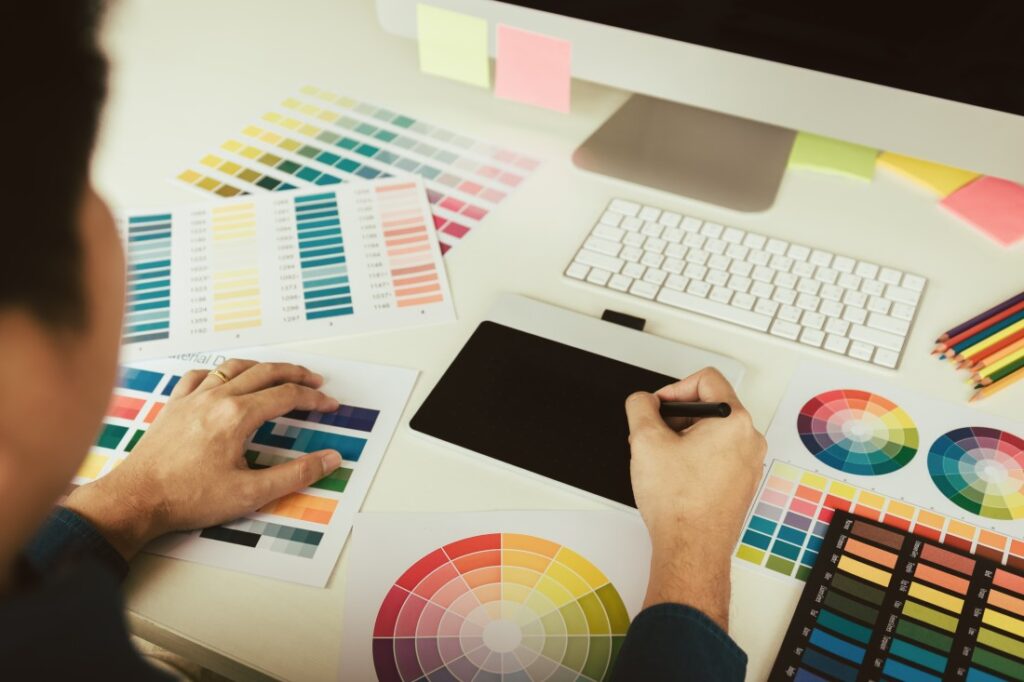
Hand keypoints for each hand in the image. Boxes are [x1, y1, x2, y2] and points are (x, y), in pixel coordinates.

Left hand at [65, 359, 342, 559]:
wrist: (137, 499)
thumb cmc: (188, 497)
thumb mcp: (251, 493)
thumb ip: (295, 474)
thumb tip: (329, 459)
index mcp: (237, 415)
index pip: (286, 395)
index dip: (313, 399)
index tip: (329, 405)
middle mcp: (216, 397)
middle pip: (265, 372)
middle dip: (296, 374)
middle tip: (315, 382)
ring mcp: (192, 398)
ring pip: (234, 366)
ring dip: (262, 367)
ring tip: (279, 374)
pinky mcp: (174, 405)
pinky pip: (200, 374)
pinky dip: (221, 371)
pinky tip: (226, 379)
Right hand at [625, 367, 765, 628]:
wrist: (691, 549)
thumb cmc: (679, 504)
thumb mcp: (645, 441)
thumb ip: (640, 407)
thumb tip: (643, 401)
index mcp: (733, 422)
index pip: (707, 380)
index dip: (674, 388)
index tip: (658, 406)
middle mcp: (749, 440)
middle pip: (711, 406)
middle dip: (677, 415)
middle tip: (656, 432)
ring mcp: (748, 464)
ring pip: (713, 432)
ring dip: (684, 436)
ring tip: (662, 458)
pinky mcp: (741, 484)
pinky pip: (718, 455)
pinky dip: (695, 457)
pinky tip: (675, 476)